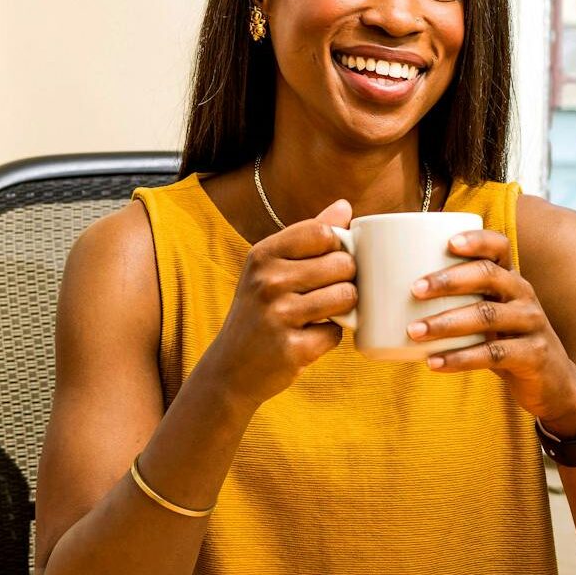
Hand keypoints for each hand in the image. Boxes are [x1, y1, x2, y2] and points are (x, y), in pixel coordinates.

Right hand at [199, 199, 356, 408]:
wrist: (230, 369)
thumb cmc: (259, 311)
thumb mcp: (270, 268)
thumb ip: (308, 236)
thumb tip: (345, 205)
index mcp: (263, 255)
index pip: (323, 232)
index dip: (336, 247)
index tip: (327, 261)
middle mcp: (268, 281)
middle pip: (342, 264)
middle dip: (345, 279)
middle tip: (325, 293)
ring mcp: (279, 316)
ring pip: (346, 297)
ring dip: (343, 308)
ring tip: (321, 314)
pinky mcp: (293, 349)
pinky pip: (337, 333)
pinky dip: (329, 338)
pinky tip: (309, 338)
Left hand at [407, 228, 575, 435]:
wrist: (553, 383)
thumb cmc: (506, 341)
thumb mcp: (488, 316)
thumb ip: (457, 302)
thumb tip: (391, 294)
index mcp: (510, 279)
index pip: (499, 247)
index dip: (476, 240)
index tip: (447, 242)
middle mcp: (524, 295)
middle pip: (488, 276)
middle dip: (448, 280)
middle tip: (414, 289)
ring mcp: (532, 324)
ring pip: (487, 315)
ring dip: (446, 322)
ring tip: (413, 331)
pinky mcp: (533, 355)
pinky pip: (493, 353)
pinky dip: (460, 358)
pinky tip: (433, 362)